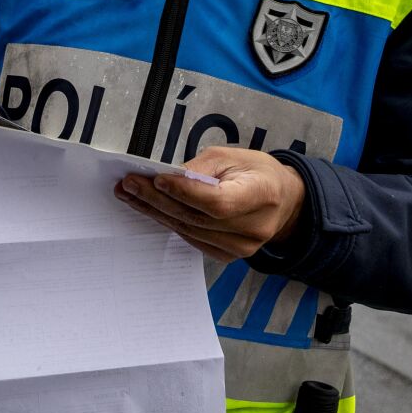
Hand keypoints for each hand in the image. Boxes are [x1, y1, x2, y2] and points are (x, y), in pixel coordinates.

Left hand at [114, 147, 306, 262]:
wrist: (282, 201)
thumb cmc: (257, 174)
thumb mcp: (233, 157)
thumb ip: (201, 168)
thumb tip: (166, 178)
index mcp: (262, 195)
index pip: (218, 201)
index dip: (185, 192)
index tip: (156, 179)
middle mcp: (254, 228)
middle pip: (196, 217)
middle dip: (157, 199)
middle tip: (129, 184)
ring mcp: (241, 247)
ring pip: (189, 229)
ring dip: (155, 211)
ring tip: (130, 194)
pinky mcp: (228, 255)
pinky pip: (191, 238)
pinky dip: (169, 222)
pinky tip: (150, 208)